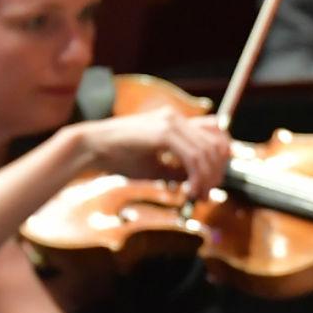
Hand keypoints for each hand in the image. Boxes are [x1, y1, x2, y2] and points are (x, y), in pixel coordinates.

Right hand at [76, 109, 229, 198]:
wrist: (92, 147)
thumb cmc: (119, 157)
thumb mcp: (156, 166)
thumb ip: (179, 170)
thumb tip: (202, 184)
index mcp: (176, 120)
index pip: (215, 131)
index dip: (221, 157)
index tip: (214, 180)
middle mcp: (177, 117)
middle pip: (216, 142)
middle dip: (217, 172)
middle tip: (208, 193)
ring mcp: (171, 122)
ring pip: (207, 152)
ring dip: (207, 178)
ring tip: (198, 195)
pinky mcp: (163, 133)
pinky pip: (193, 157)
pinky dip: (196, 177)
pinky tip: (189, 191)